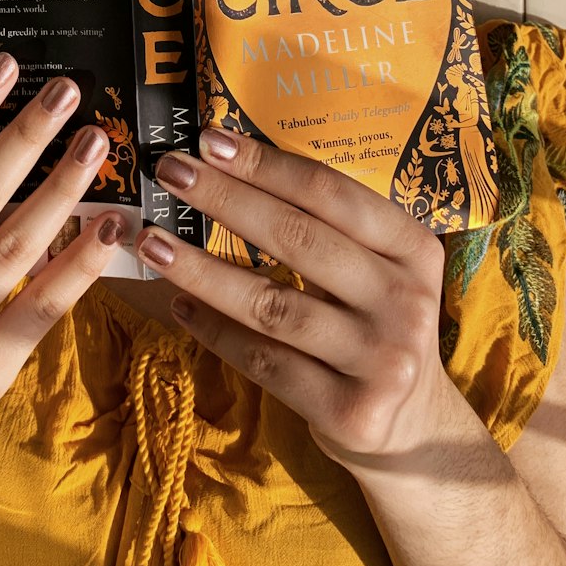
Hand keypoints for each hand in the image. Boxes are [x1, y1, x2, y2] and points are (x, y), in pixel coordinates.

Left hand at [134, 129, 454, 470]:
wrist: (413, 425)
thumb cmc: (372, 324)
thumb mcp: (375, 269)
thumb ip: (324, 227)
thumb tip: (229, 167)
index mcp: (412, 249)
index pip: (330, 192)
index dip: (266, 164)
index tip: (208, 140)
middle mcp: (406, 300)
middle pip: (298, 238)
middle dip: (225, 199)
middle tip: (170, 172)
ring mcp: (383, 360)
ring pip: (271, 304)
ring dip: (201, 270)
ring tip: (152, 242)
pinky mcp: (352, 412)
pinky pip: (265, 361)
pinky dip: (215, 331)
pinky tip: (180, 306)